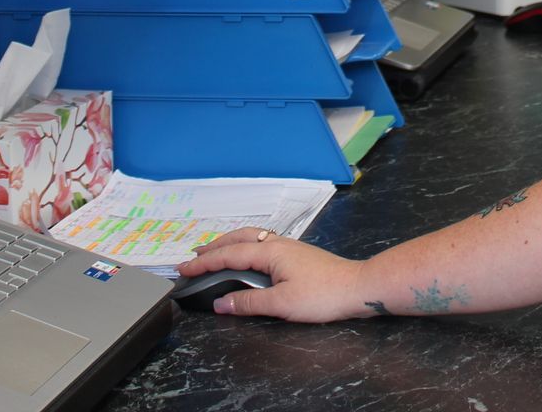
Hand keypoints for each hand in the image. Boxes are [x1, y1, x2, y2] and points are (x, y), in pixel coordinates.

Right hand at [175, 228, 370, 321]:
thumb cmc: (323, 295)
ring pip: (251, 238)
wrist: (357, 287)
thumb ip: (249, 302)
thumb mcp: (282, 303)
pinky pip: (262, 243)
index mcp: (271, 252)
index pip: (229, 254)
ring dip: (229, 243)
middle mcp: (278, 243)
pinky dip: (245, 246)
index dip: (204, 262)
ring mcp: (288, 247)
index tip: (184, 267)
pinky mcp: (296, 254)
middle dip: (214, 246)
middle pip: (238, 238)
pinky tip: (247, 255)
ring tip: (214, 252)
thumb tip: (221, 302)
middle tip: (193, 256)